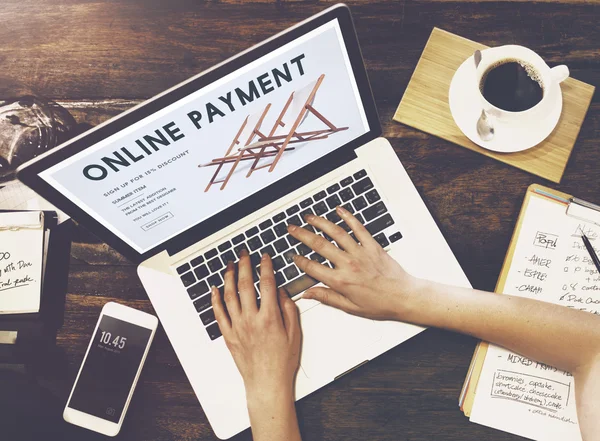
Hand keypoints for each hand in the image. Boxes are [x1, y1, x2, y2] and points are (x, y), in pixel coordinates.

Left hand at [211, 250, 300, 402]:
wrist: (267, 383)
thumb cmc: (282, 362)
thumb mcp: (295, 333)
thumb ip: (288, 310)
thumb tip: (282, 292)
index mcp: (270, 317)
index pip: (267, 284)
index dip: (266, 267)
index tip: (265, 257)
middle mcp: (251, 320)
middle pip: (245, 285)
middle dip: (245, 265)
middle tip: (244, 254)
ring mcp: (238, 327)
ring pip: (229, 296)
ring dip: (229, 277)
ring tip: (230, 265)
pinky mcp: (229, 335)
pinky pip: (219, 314)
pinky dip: (215, 299)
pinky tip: (215, 289)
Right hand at [287, 205, 422, 320]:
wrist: (404, 296)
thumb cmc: (380, 303)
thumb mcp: (350, 307)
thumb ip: (327, 297)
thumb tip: (308, 294)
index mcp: (341, 281)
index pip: (312, 267)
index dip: (299, 261)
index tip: (292, 256)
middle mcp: (348, 264)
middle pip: (319, 245)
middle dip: (302, 235)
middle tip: (291, 229)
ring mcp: (360, 252)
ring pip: (336, 232)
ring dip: (320, 222)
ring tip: (309, 217)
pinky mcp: (372, 245)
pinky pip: (358, 227)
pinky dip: (348, 217)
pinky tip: (339, 210)